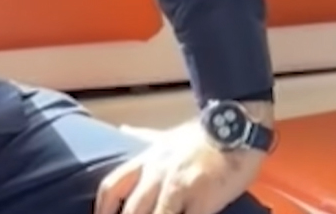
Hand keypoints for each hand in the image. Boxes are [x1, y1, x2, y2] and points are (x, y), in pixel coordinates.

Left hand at [95, 119, 263, 213]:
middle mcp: (156, 174)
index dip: (102, 209)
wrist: (234, 129)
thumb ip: (143, 136)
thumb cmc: (201, 137)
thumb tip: (123, 129)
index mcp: (145, 160)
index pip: (112, 187)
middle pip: (131, 210)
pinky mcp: (203, 200)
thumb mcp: (166, 135)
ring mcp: (178, 187)